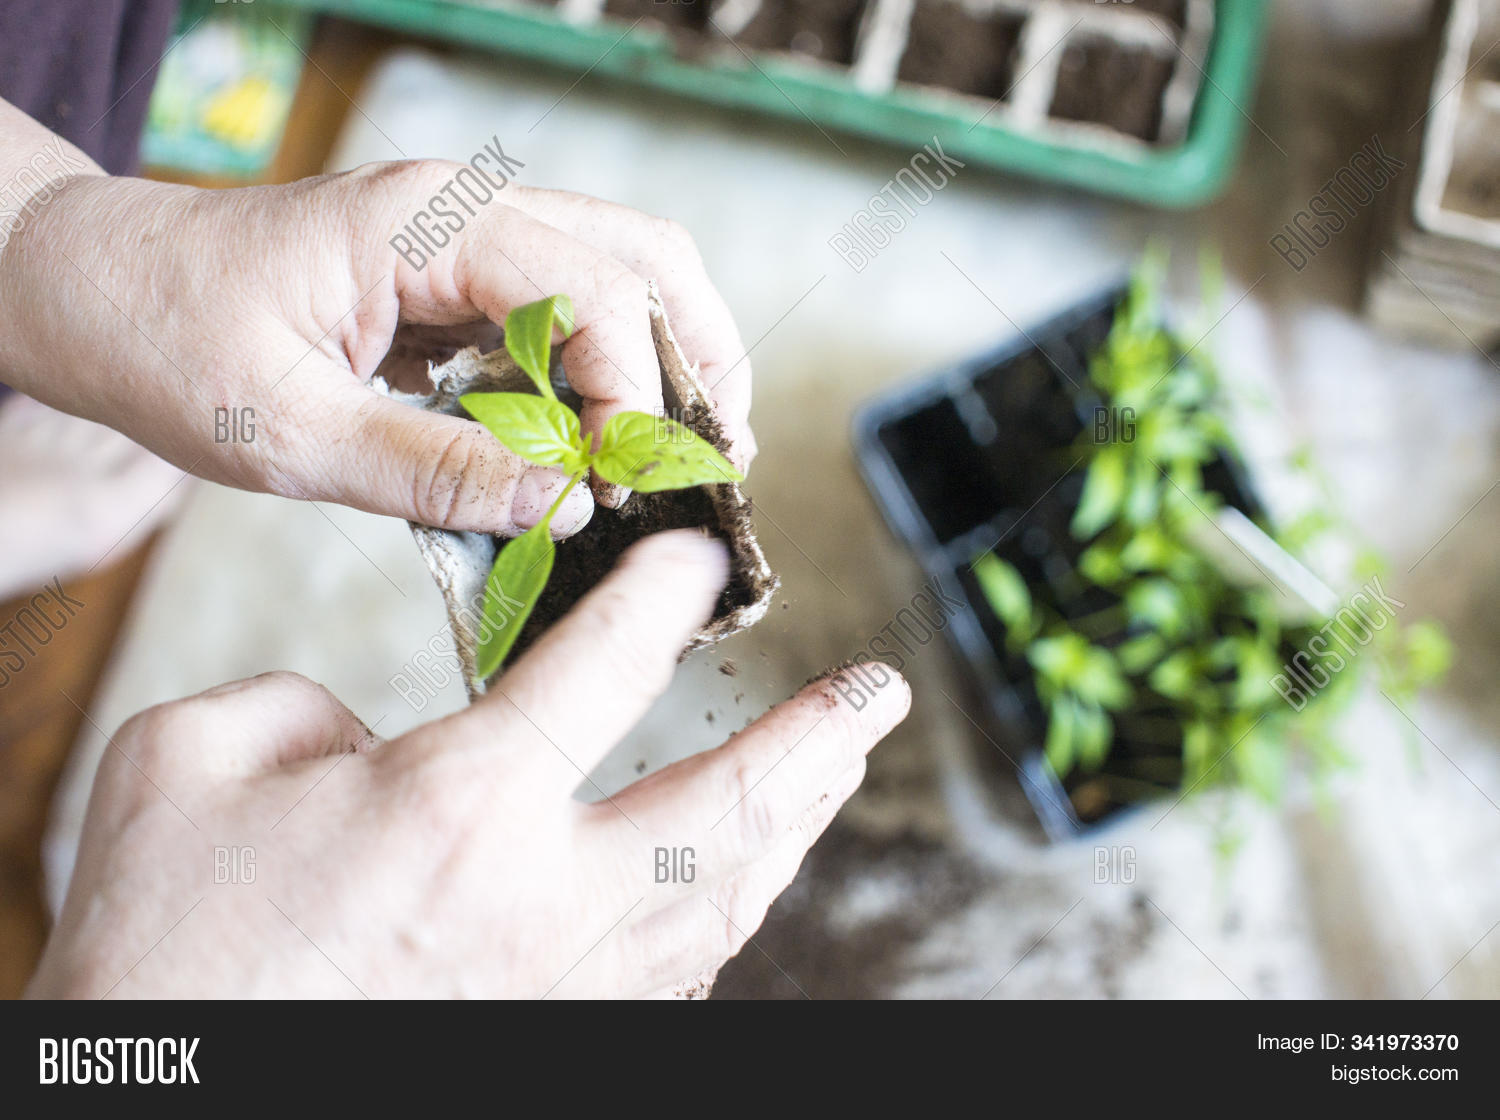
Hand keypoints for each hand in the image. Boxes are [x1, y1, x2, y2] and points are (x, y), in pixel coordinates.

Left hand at [0, 108, 752, 537]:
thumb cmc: (164, 340)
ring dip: (665, 361)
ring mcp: (465, 237)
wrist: (88, 289)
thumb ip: (433, 470)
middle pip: (645, 258)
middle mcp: (466, 211)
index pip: (597, 291)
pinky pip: (567, 307)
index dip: (633, 398)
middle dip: (694, 364)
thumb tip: (561, 508)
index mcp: (427, 223)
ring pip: (621, 272)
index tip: (620, 491)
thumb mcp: (288, 431)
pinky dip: (607, 372)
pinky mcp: (455, 276)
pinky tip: (600, 442)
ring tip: (671, 456)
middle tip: (703, 465)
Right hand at [30, 533, 907, 997]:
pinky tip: (740, 887)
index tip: (694, 560)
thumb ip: (300, 707)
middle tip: (876, 693)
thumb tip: (365, 731)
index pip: (606, 667)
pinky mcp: (547, 1036)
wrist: (152, 1087)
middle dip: (815, 739)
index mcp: (460, 806)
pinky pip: (671, 971)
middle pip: (726, 803)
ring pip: (721, 898)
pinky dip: (722, 914)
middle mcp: (539, 900)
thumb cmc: (161, 944)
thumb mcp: (194, 766)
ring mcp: (556, 985)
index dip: (661, 596)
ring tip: (837, 772)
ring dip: (794, 825)